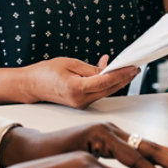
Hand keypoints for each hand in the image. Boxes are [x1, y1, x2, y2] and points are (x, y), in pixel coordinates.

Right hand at [20, 56, 138, 107]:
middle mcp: (80, 100)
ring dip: (117, 80)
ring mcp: (81, 104)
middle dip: (124, 78)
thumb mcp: (70, 64)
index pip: (105, 82)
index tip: (132, 67)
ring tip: (127, 69)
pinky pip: (98, 92)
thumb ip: (90, 69)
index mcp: (76, 89)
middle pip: (109, 89)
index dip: (121, 74)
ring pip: (105, 92)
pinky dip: (106, 83)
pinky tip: (109, 71)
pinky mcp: (81, 103)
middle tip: (135, 67)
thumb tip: (108, 70)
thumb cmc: (46, 72)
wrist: (31, 85)